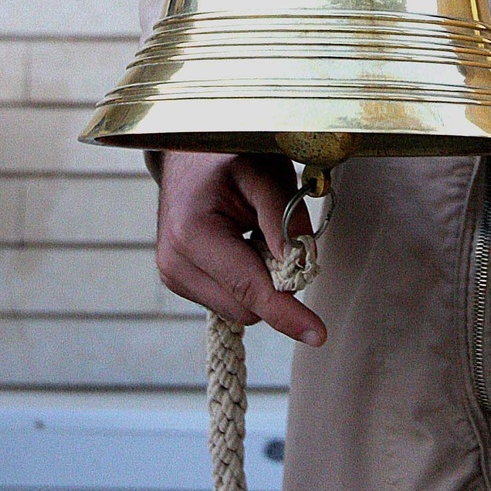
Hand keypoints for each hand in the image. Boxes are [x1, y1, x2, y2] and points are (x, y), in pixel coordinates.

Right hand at [156, 151, 325, 344]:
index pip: (249, 287)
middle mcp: (174, 262)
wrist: (186, 156)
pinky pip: (228, 299)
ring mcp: (172, 275)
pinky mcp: (178, 281)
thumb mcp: (264, 172)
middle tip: (278, 237)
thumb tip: (300, 262)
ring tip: (252, 234)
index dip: (286, 312)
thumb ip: (283, 215)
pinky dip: (245, 279)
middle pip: (246, 307)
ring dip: (259, 281)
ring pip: (238, 309)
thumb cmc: (229, 158)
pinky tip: (240, 244)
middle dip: (274, 284)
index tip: (317, 335)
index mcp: (192, 232)